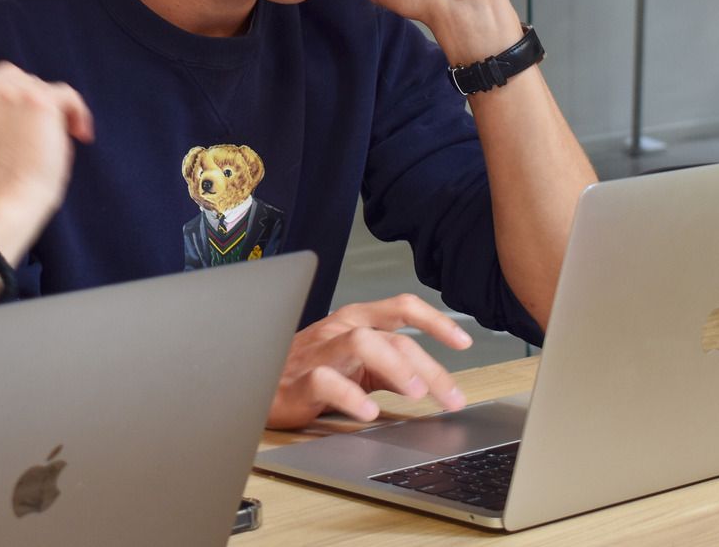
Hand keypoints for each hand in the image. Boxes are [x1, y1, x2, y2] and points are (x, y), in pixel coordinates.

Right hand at [0, 62, 93, 259]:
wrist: (3, 202)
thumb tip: (34, 98)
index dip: (16, 101)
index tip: (27, 126)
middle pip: (21, 79)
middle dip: (35, 103)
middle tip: (48, 132)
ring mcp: (10, 91)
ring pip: (43, 87)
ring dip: (54, 112)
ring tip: (62, 140)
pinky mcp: (38, 101)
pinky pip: (67, 95)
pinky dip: (78, 113)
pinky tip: (81, 135)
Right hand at [265, 294, 472, 429]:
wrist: (254, 385)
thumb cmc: (304, 371)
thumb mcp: (355, 365)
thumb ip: (389, 366)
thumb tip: (431, 380)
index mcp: (355, 321)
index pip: (401, 307)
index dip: (436, 321)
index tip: (464, 342)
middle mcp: (339, 330)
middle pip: (392, 336)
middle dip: (428, 366)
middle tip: (451, 397)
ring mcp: (319, 352)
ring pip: (361, 342)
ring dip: (394, 366)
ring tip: (415, 392)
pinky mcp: (299, 380)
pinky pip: (326, 381)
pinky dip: (350, 396)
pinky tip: (369, 412)